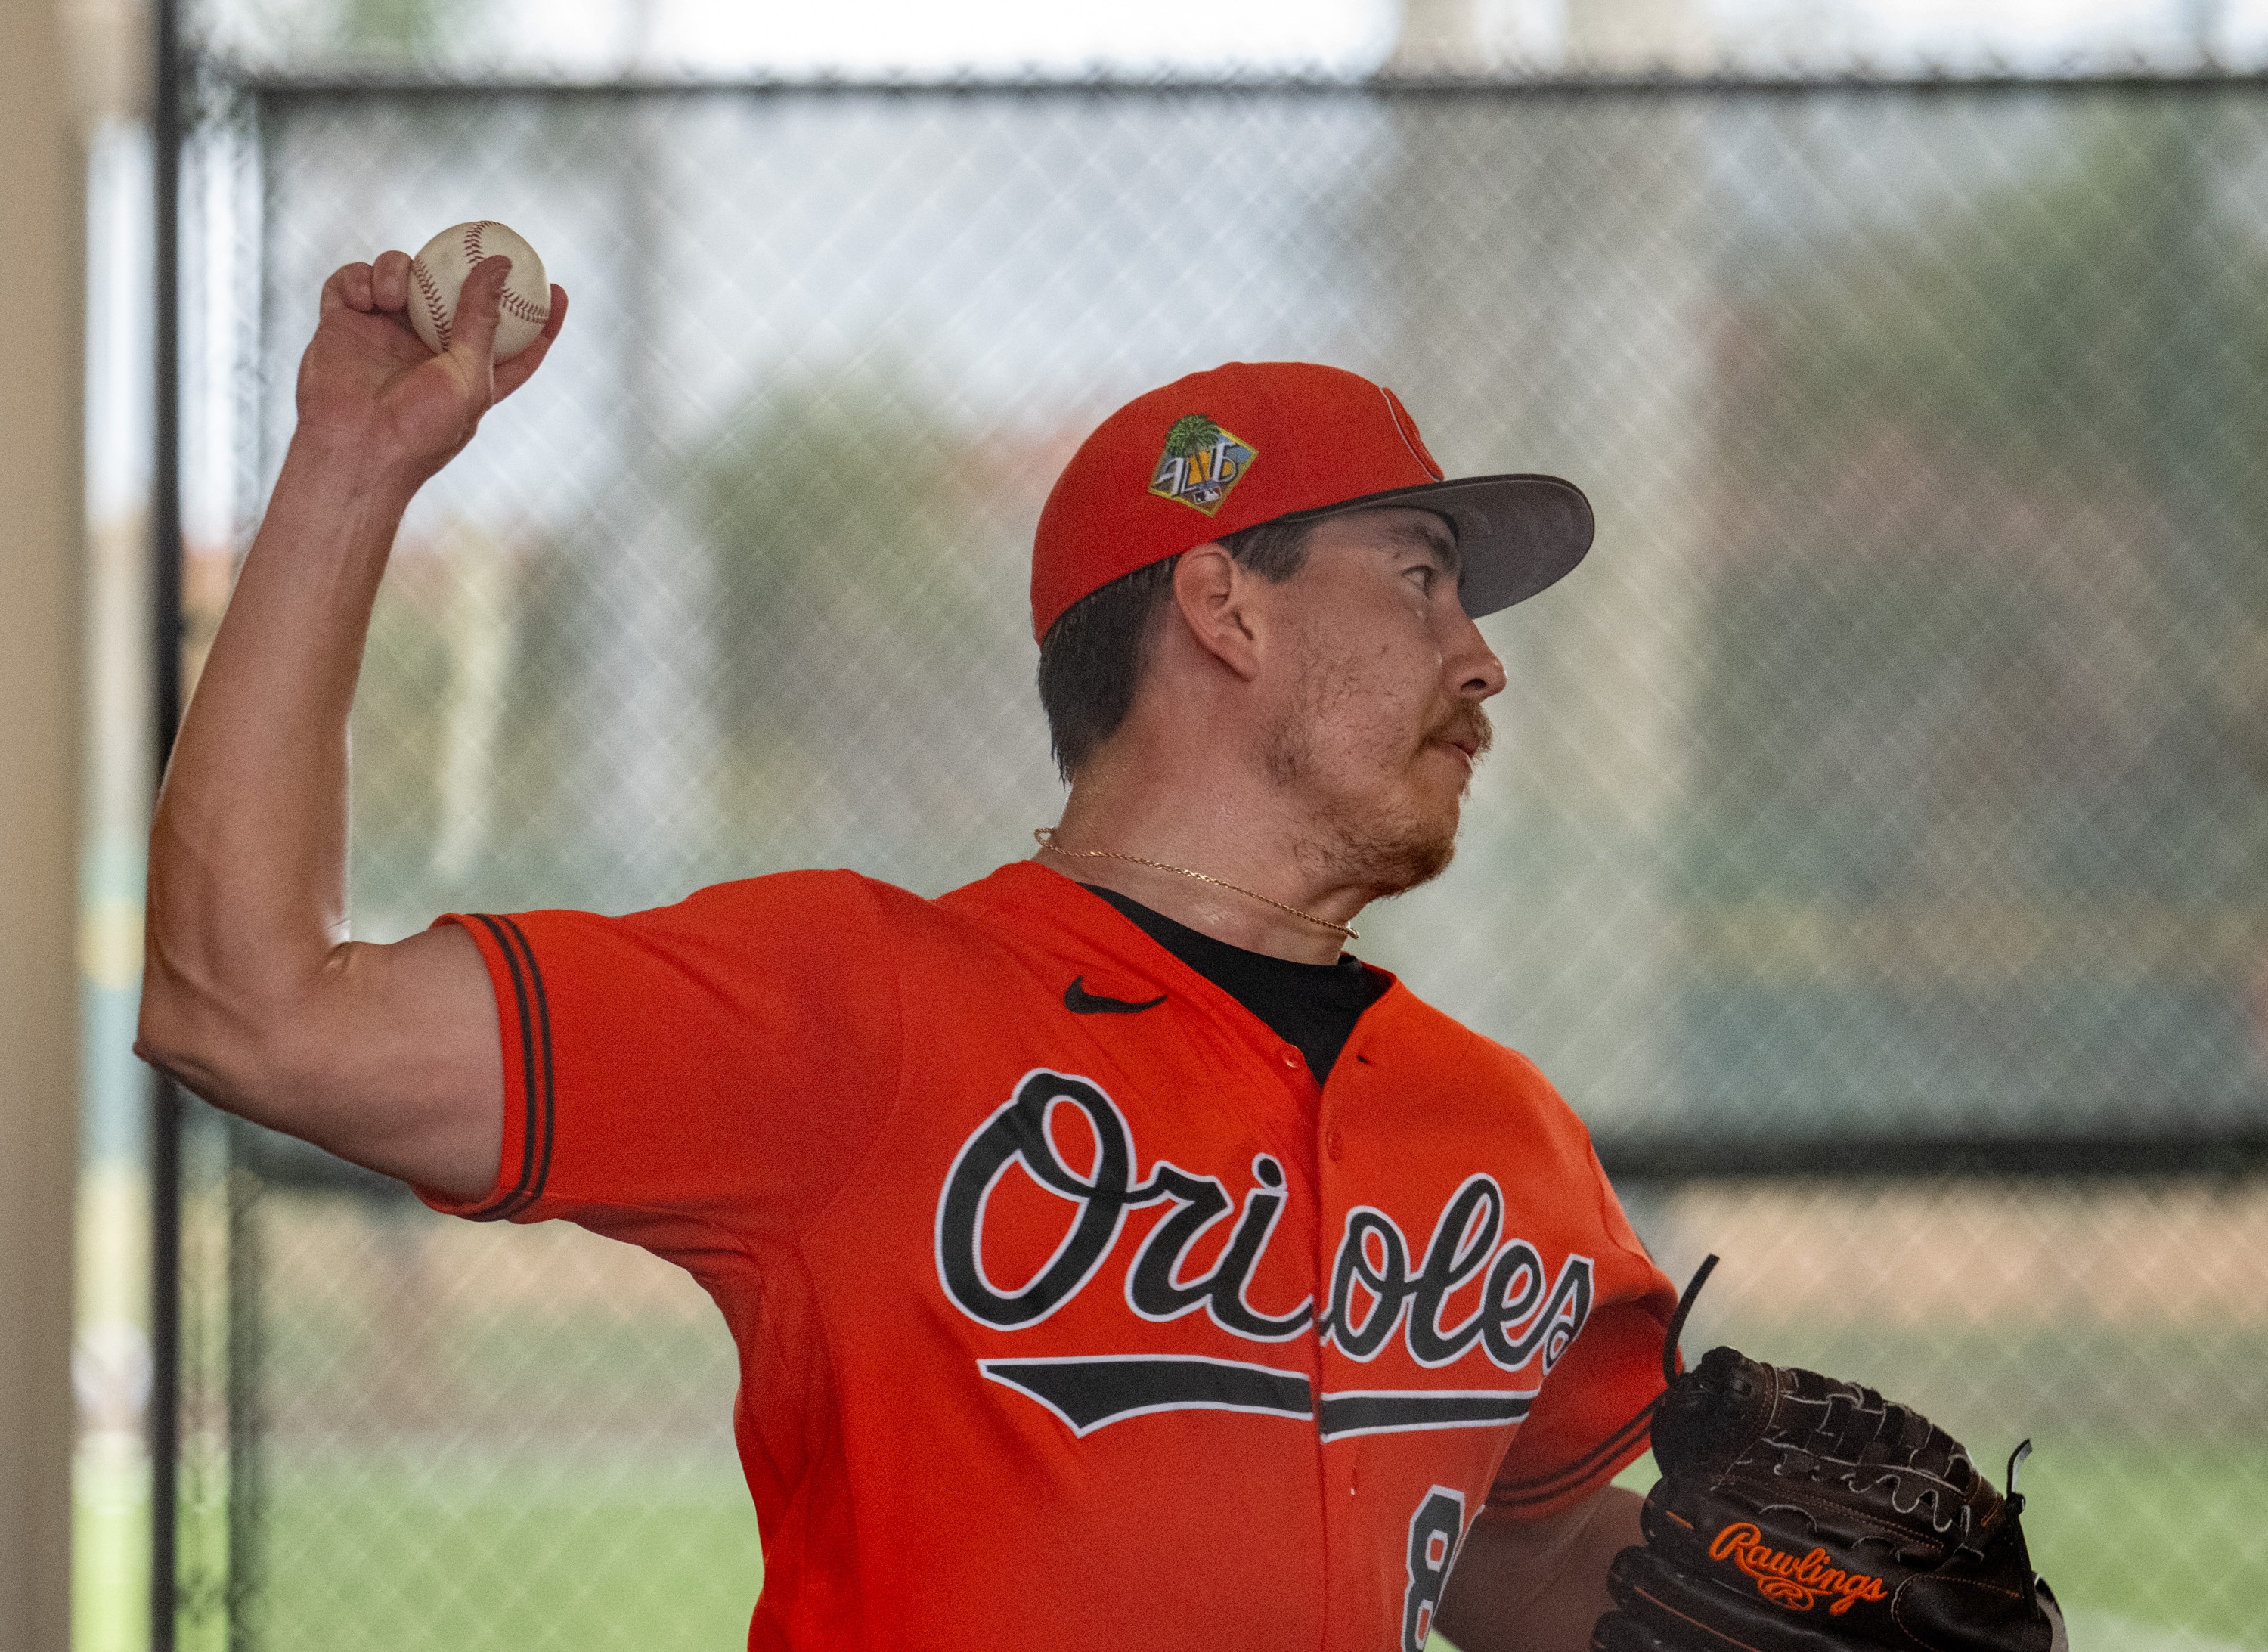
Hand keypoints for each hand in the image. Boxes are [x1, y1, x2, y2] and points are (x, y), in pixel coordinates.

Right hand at [294, 250, 567, 485]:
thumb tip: (501, 265)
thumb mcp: (468, 376)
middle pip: (449, 291)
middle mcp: (426, 347)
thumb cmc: (419, 427)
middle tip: (473, 245)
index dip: (539, 316)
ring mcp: (383, 332)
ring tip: (394, 295)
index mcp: (468, 370)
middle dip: (459, 268)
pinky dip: (359, 278)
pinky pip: (352, 281)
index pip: (513, 339)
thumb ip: (483, 320)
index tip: (557, 289)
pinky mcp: (343, 324)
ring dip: (397, 268)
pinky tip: (366, 298)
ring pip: (399, 274)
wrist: (353, 450)